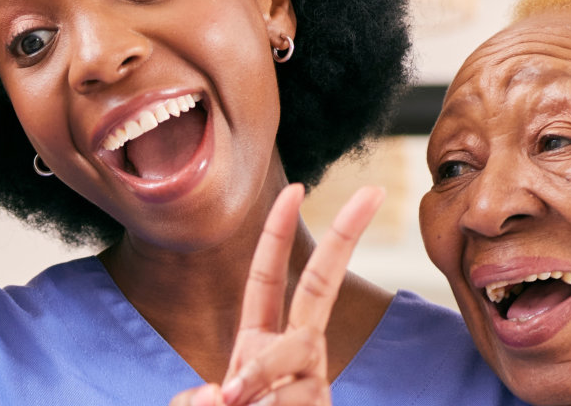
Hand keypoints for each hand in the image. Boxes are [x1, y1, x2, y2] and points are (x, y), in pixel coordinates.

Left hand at [170, 184, 384, 405]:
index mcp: (261, 343)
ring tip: (235, 402)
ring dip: (256, 382)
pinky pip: (288, 399)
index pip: (271, 279)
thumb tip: (220, 395)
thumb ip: (198, 402)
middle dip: (345, 237)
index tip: (295, 187)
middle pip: (321, 288)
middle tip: (372, 192)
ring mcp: (316, 385)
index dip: (279, 233)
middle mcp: (298, 357)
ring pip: (293, 358)